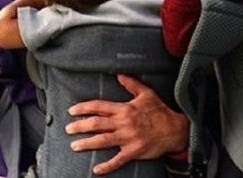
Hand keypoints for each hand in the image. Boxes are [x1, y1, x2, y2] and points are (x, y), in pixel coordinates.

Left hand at [66, 74, 188, 174]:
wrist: (175, 129)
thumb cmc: (160, 111)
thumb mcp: (146, 94)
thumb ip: (131, 84)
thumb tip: (119, 74)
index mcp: (124, 109)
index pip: (99, 107)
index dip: (84, 108)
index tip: (72, 110)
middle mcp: (123, 123)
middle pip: (97, 124)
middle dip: (80, 126)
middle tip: (68, 128)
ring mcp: (128, 138)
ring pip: (102, 141)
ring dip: (87, 144)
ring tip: (74, 146)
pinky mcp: (133, 151)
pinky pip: (117, 160)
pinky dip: (106, 166)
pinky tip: (96, 170)